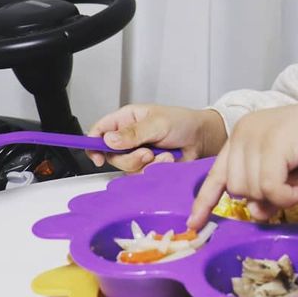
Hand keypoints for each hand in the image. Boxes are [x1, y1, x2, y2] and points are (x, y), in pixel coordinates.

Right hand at [86, 104, 226, 172]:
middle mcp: (128, 138)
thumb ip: (133, 133)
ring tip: (162, 155)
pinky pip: (141, 176)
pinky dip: (155, 170)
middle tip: (147, 152)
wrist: (203, 139)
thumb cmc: (183, 123)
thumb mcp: (157, 123)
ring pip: (126, 168)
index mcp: (126, 120)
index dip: (93, 144)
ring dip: (145, 164)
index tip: (98, 156)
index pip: (99, 130)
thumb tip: (109, 140)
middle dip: (129, 158)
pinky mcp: (147, 167)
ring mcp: (137, 154)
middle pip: (111, 155)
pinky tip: (167, 161)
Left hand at [188, 97, 297, 228]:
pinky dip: (286, 197)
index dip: (204, 202)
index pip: (216, 174)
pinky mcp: (276, 142)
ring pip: (250, 190)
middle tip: (289, 191)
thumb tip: (257, 214)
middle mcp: (244, 132)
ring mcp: (258, 135)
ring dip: (277, 198)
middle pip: (235, 188)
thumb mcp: (290, 174)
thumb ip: (269, 192)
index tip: (194, 225)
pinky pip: (269, 187)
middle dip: (261, 198)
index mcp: (242, 136)